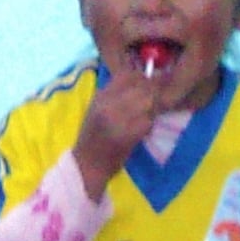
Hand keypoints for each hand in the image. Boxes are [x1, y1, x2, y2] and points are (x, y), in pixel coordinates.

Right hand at [71, 61, 168, 196]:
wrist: (86, 165)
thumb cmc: (92, 138)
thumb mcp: (96, 109)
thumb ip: (114, 93)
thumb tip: (139, 80)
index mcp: (101, 96)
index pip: (127, 75)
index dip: (141, 77)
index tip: (146, 85)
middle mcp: (108, 104)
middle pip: (142, 88)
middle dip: (152, 93)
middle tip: (153, 102)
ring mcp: (118, 120)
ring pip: (148, 104)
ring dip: (152, 110)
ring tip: (147, 117)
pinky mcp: (128, 135)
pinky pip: (148, 122)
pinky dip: (149, 125)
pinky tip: (143, 131)